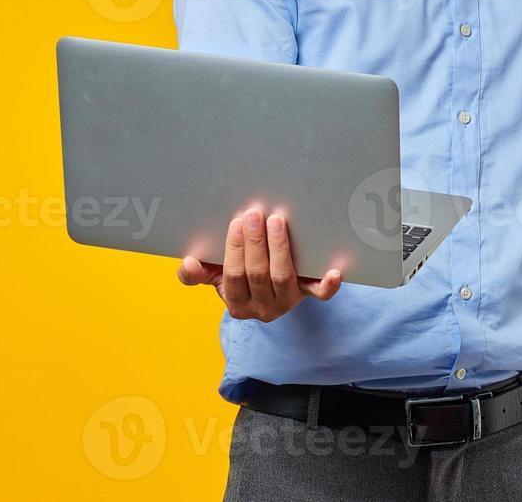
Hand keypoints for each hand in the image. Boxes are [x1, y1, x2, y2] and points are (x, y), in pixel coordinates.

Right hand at [176, 207, 341, 322]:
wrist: (272, 291)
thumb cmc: (241, 276)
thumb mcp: (217, 276)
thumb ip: (199, 273)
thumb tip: (186, 264)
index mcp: (237, 304)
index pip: (233, 277)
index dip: (234, 250)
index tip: (236, 223)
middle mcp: (263, 308)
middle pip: (258, 275)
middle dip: (255, 243)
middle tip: (255, 213)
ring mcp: (288, 302)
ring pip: (283, 278)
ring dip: (280, 248)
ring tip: (277, 220)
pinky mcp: (309, 295)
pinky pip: (320, 294)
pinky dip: (328, 284)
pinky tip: (335, 270)